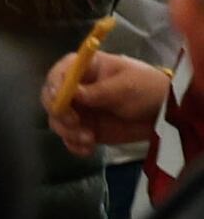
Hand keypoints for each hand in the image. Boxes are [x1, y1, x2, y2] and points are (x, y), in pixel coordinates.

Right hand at [49, 49, 171, 156]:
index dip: (55, 90)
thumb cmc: (147, 89)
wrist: (166, 113)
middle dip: (60, 115)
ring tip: (88, 139)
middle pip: (51, 100)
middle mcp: (75, 88)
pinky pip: (70, 138)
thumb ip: (98, 91)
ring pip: (58, 121)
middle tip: (76, 124)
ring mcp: (80, 110)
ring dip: (68, 132)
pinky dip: (74, 145)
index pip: (57, 76)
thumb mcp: (125, 86)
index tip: (64, 105)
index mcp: (83, 69)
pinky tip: (88, 149)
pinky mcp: (85, 128)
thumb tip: (71, 94)